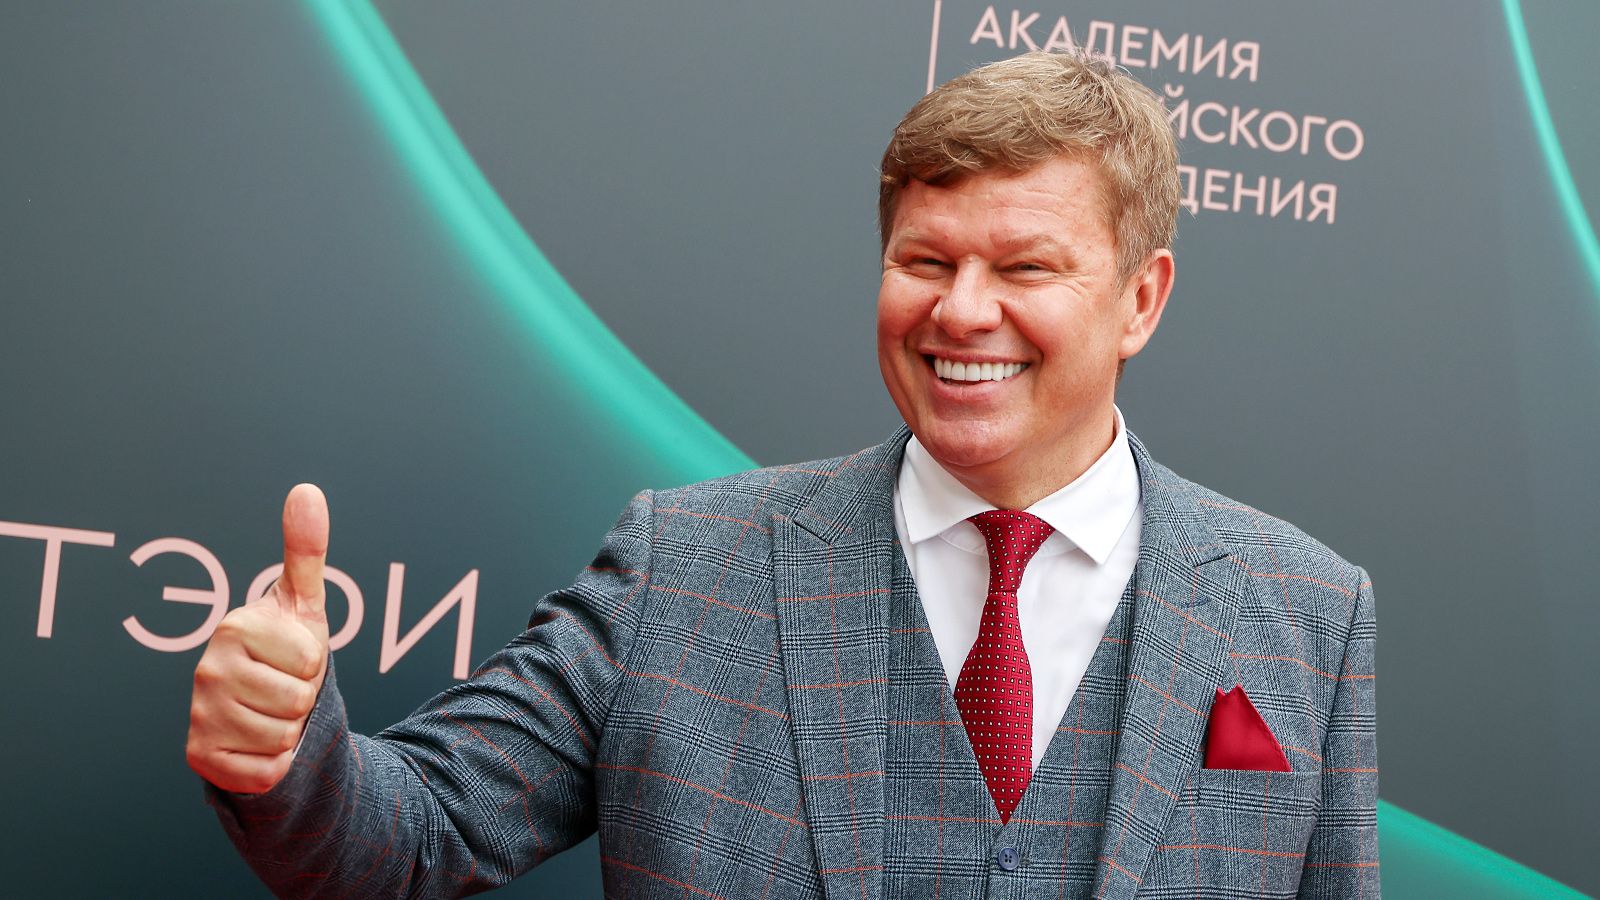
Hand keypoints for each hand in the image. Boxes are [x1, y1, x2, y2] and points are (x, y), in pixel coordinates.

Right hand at [187, 484, 330, 793]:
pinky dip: (274, 763)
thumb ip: (307, 548)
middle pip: (299, 699)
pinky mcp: (200, 759)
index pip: (311, 659)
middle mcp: (206, 669)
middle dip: (304, 698)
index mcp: (234, 626)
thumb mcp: (304, 603)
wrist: (263, 710)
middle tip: (283, 687)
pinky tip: (255, 743)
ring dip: (290, 730)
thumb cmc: (287, 651)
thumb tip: (307, 489)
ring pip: (285, 736)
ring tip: (271, 712)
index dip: (314, 662)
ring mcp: (199, 715)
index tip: (292, 656)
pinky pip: (267, 770)